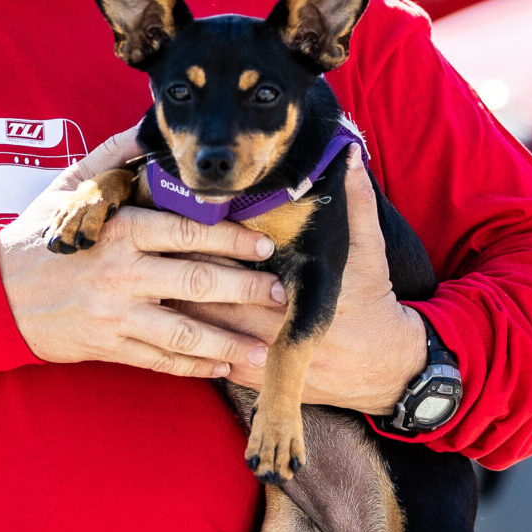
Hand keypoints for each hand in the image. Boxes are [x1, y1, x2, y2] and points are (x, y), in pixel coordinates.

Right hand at [0, 125, 286, 377]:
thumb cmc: (37, 237)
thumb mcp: (68, 189)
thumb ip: (111, 159)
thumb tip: (147, 129)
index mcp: (117, 230)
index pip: (186, 232)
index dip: (231, 238)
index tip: (265, 243)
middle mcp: (120, 273)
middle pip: (197, 283)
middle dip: (246, 289)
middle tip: (281, 292)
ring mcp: (115, 315)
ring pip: (185, 332)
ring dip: (231, 340)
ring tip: (266, 346)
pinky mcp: (108, 346)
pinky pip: (161, 360)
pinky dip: (195, 366)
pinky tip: (224, 365)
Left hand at [178, 146, 428, 416]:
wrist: (384, 370)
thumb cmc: (372, 303)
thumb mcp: (368, 250)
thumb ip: (356, 202)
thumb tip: (345, 153)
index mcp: (296, 294)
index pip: (237, 267)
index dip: (207, 244)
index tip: (181, 222)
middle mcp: (273, 330)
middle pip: (209, 298)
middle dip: (180, 272)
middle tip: (151, 245)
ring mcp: (260, 358)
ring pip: (201, 331)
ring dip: (175, 304)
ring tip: (147, 275)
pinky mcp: (253, 377)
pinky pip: (208, 358)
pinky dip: (186, 337)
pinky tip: (164, 315)